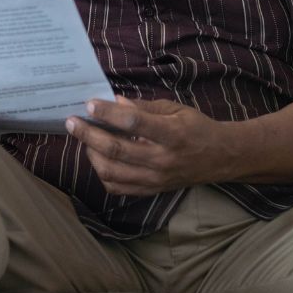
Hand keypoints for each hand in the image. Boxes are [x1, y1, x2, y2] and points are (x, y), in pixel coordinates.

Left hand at [65, 96, 229, 195]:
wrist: (220, 158)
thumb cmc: (195, 128)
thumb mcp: (174, 109)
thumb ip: (142, 107)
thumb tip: (113, 100)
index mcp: (171, 135)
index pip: (134, 123)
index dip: (108, 113)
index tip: (89, 103)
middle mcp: (162, 160)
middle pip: (115, 150)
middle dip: (88, 134)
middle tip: (71, 122)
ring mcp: (155, 180)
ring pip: (111, 171)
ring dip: (90, 153)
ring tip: (84, 138)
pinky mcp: (151, 191)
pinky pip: (117, 187)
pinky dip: (101, 173)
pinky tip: (97, 157)